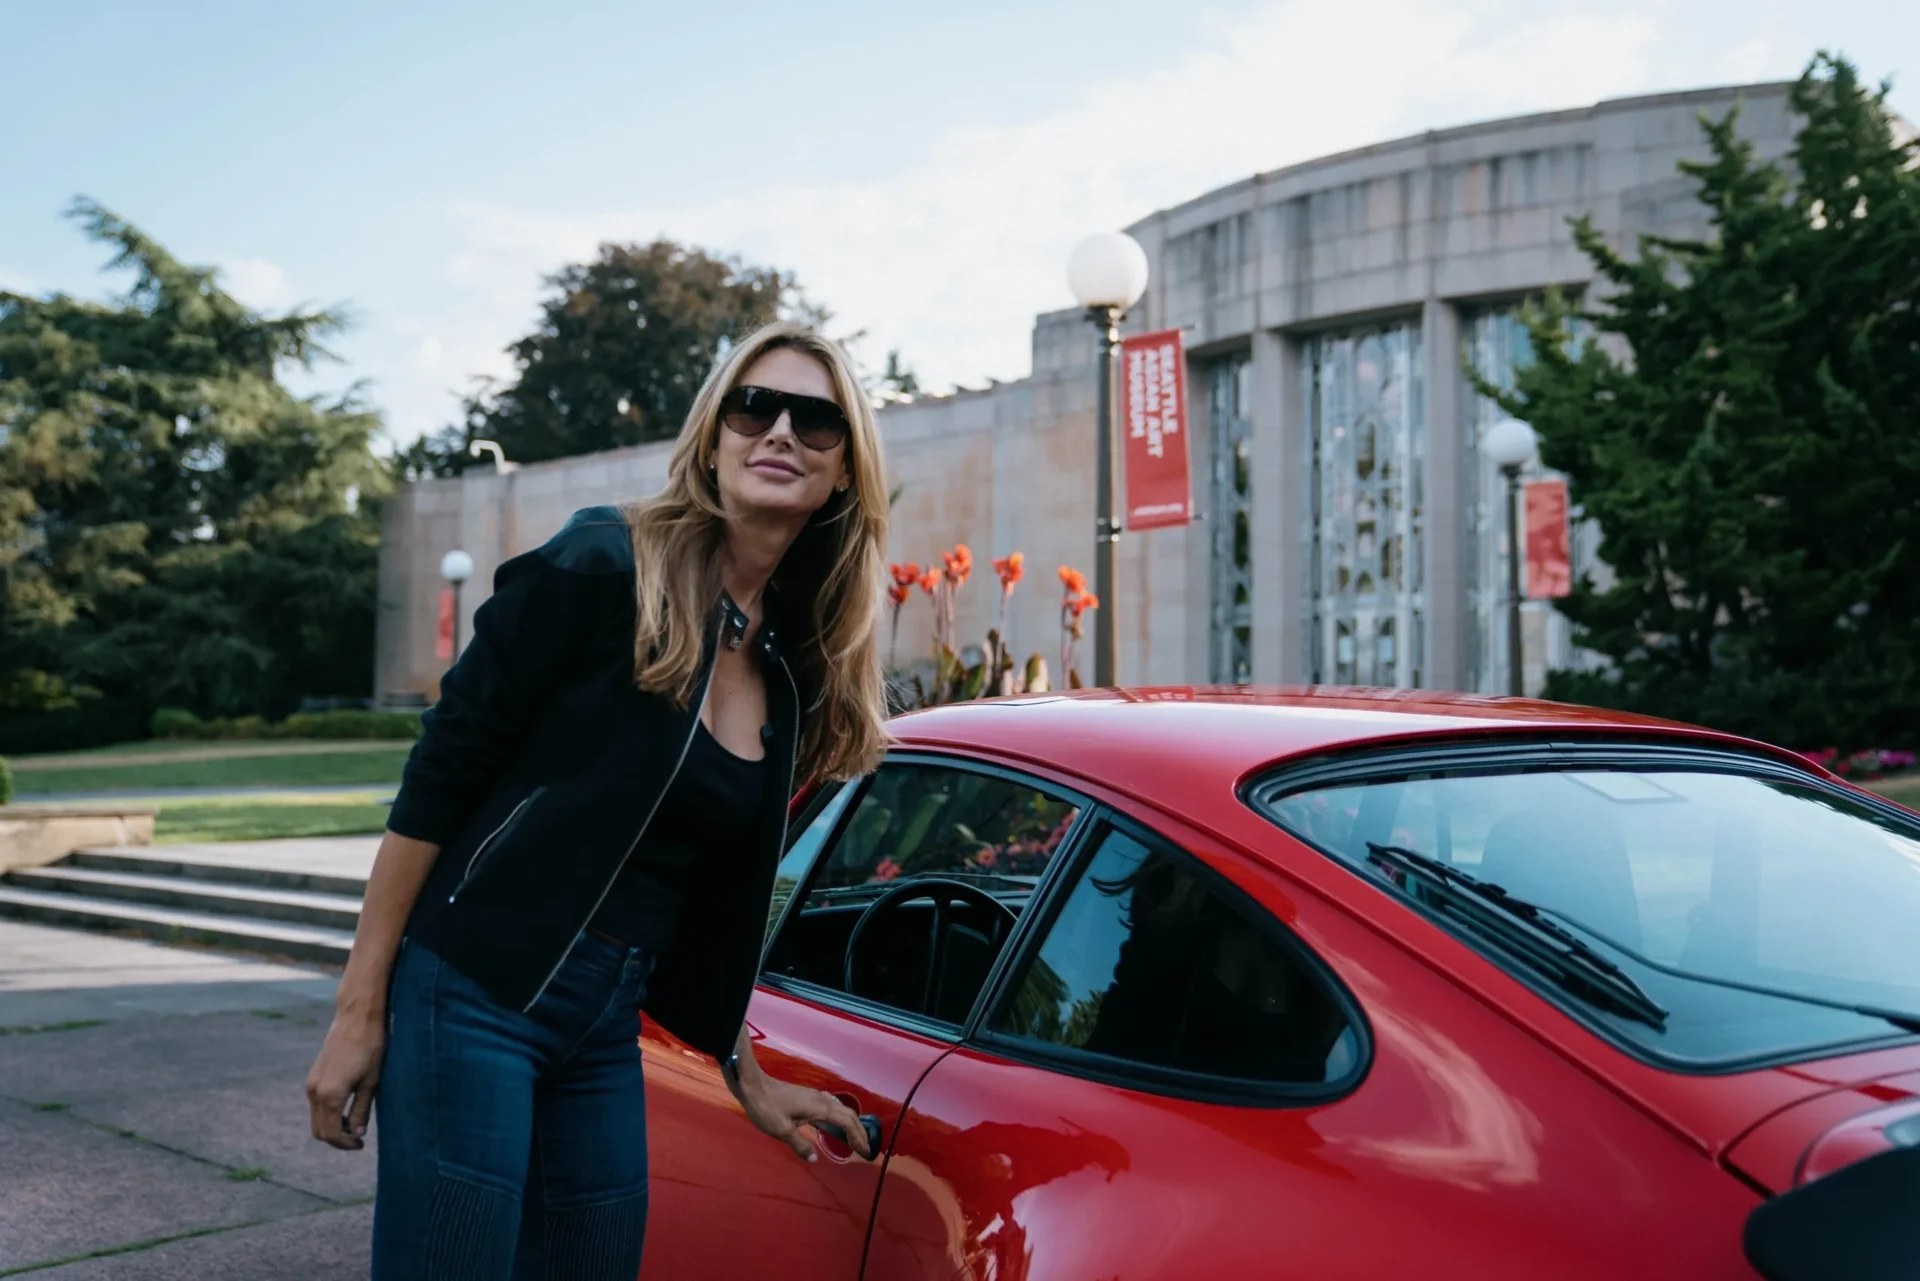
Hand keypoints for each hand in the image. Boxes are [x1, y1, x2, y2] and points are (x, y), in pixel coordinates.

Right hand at [305, 1011, 383, 1150]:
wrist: (357, 1017)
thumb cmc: (371, 1046)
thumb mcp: (372, 1081)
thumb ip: (362, 1109)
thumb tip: (357, 1133)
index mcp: (330, 1095)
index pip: (331, 1134)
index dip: (345, 1144)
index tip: (361, 1145)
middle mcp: (314, 1091)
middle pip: (319, 1130)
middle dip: (337, 1139)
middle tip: (358, 1138)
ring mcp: (311, 1083)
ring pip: (316, 1118)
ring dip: (332, 1126)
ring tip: (355, 1123)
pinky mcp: (313, 1076)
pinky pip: (316, 1105)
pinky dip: (328, 1113)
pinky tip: (347, 1108)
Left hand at [735, 1074, 871, 1162]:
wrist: (753, 1085)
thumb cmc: (767, 1108)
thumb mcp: (782, 1130)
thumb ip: (800, 1145)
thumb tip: (815, 1159)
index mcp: (820, 1108)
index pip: (847, 1122)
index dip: (859, 1137)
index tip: (865, 1152)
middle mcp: (822, 1100)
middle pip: (848, 1114)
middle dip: (860, 1131)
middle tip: (865, 1149)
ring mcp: (815, 1096)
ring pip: (841, 1109)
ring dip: (850, 1124)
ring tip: (854, 1139)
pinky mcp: (807, 1097)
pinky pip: (832, 1108)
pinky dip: (840, 1118)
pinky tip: (833, 1125)